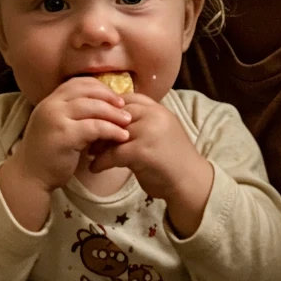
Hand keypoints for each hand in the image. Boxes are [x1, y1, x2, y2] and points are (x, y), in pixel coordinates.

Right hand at [8, 78, 130, 191]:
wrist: (30, 177)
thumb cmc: (49, 154)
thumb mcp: (60, 126)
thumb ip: (75, 114)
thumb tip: (105, 106)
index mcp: (50, 101)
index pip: (78, 83)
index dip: (99, 87)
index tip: (115, 97)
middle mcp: (51, 105)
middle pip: (87, 91)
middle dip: (109, 98)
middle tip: (125, 108)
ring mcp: (55, 119)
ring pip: (92, 107)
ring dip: (113, 114)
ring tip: (127, 122)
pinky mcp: (64, 135)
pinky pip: (94, 127)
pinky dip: (111, 130)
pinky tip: (121, 137)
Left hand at [90, 92, 210, 202]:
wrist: (191, 182)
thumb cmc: (173, 159)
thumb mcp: (160, 132)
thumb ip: (142, 123)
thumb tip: (111, 121)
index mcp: (159, 109)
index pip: (128, 98)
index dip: (110, 107)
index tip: (99, 119)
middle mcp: (154, 115)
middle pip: (118, 113)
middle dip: (101, 124)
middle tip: (89, 136)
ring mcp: (149, 132)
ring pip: (113, 132)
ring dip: (98, 143)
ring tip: (91, 152)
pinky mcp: (142, 151)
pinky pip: (113, 153)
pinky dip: (101, 161)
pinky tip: (95, 168)